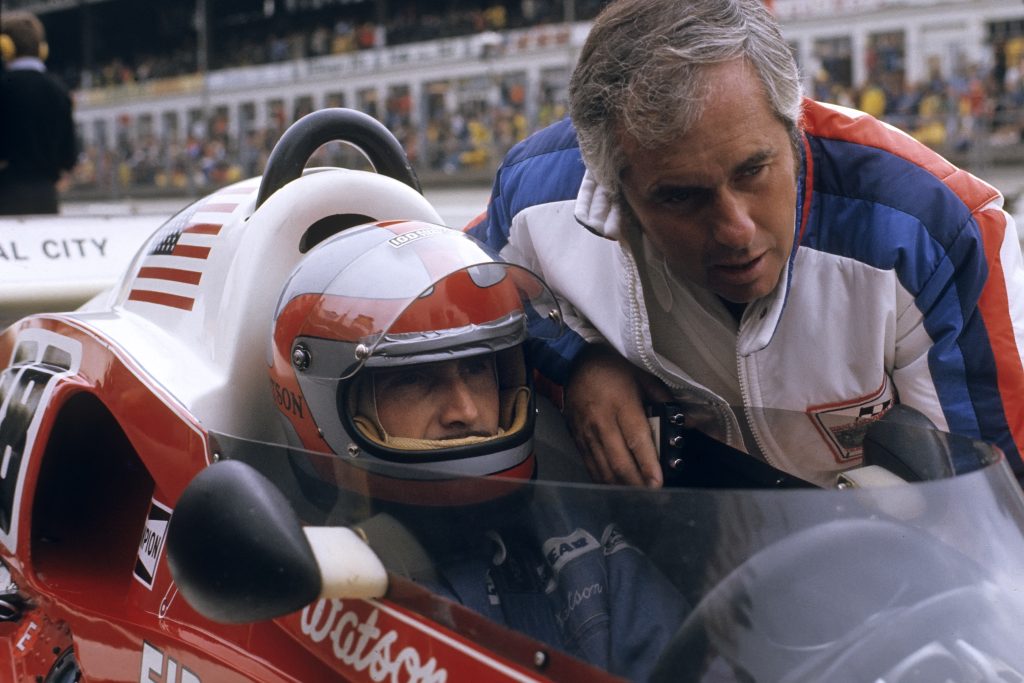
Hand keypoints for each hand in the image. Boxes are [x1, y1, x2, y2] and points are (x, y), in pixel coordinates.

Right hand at [563, 345, 671, 486]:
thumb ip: (664, 401)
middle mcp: (601, 421)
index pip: (636, 439)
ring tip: (637, 497)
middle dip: (637, 483)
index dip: (647, 464)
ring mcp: (586, 432)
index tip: (657, 482)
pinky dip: (604, 480)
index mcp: (621, 403)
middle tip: (652, 496)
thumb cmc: (614, 369)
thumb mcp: (643, 377)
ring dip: (621, 486)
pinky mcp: (577, 438)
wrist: (577, 362)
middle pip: (619, 460)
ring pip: (603, 468)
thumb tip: (687, 423)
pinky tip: (616, 487)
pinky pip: (590, 465)